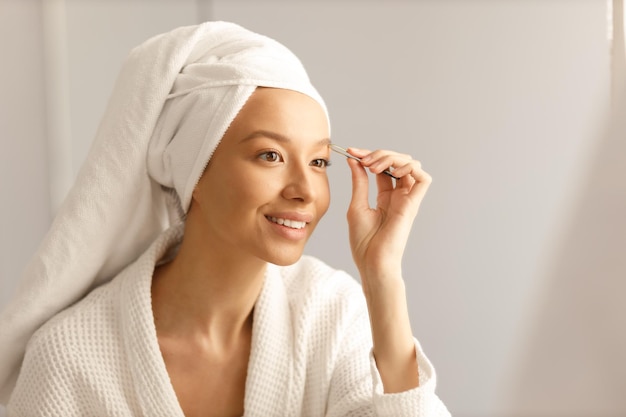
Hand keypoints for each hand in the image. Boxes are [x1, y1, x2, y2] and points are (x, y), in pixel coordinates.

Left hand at [345, 148, 431, 290]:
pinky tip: (392, 172)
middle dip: (380, 154)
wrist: (372, 261)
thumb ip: (359, 182)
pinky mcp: (414, 204)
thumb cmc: (364, 241)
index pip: (382, 167)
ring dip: (393, 158)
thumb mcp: (356, 205)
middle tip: (363, 160)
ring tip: (374, 166)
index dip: (369, 156)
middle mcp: (399, 196)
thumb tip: (354, 160)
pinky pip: (424, 178)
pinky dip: (410, 168)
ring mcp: (407, 199)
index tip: (351, 152)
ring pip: (411, 165)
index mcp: (385, 197)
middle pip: (398, 162)